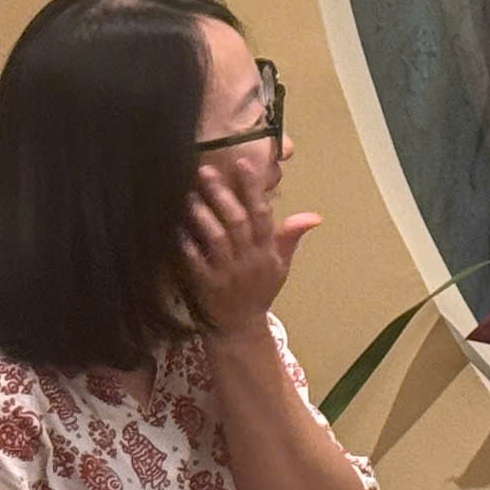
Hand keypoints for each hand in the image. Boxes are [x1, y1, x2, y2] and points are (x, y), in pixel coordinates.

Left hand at [181, 164, 319, 337]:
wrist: (241, 327)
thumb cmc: (260, 290)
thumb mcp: (281, 265)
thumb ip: (291, 237)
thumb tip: (314, 216)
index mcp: (267, 251)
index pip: (262, 214)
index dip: (253, 188)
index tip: (243, 163)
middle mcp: (249, 259)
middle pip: (237, 222)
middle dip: (222, 195)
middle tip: (205, 171)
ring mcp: (227, 273)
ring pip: (216, 238)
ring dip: (203, 215)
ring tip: (189, 194)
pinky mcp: (206, 285)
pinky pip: (195, 261)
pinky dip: (186, 243)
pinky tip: (175, 226)